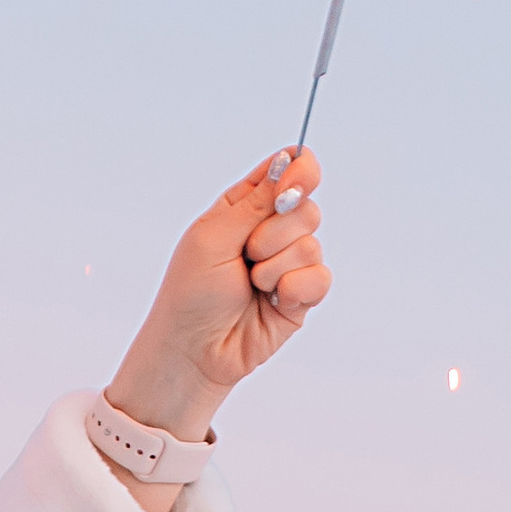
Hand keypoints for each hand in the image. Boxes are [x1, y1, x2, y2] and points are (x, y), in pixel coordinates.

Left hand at [104, 144, 330, 455]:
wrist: (193, 351)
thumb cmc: (190, 293)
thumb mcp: (213, 236)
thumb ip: (256, 200)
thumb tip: (290, 159)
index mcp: (243, 206)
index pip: (289, 168)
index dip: (300, 172)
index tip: (291, 189)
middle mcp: (269, 230)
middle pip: (306, 206)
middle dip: (274, 233)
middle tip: (245, 256)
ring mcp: (287, 262)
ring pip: (312, 243)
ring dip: (276, 267)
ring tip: (251, 286)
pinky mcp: (301, 295)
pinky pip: (320, 277)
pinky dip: (294, 289)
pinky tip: (273, 302)